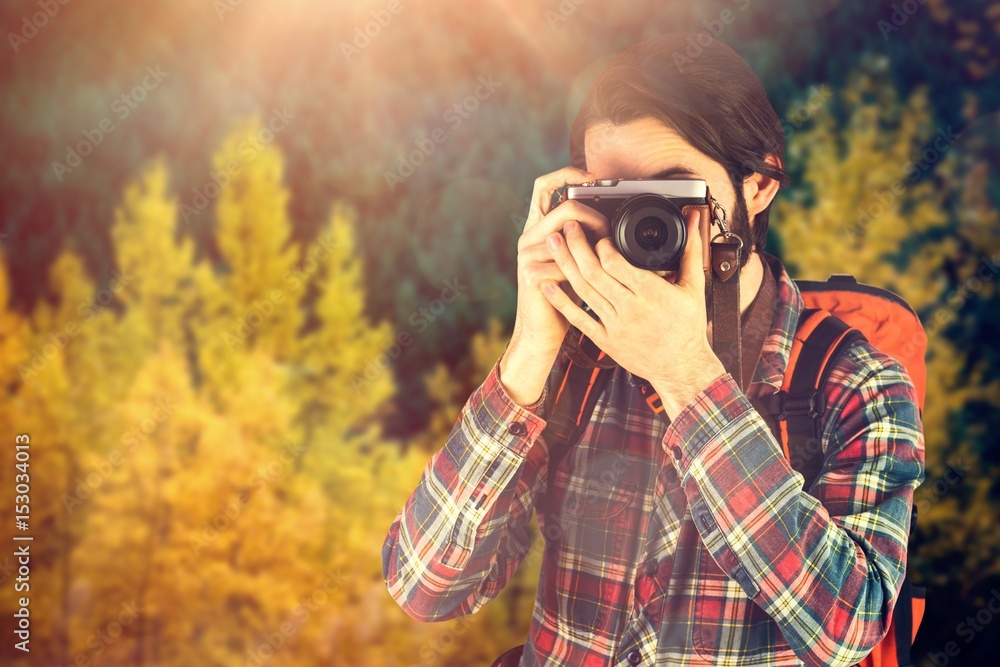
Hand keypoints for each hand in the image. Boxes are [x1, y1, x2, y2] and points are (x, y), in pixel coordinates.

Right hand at [510, 166, 609, 353]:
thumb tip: (608, 218)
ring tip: (602, 260)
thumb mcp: (573, 260)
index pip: (543, 186)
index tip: (592, 177)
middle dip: (595, 218)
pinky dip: (585, 272)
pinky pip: (568, 263)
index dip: (566, 173)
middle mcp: (528, 237)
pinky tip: (590, 283)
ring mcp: (527, 255)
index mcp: (537, 228)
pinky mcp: (532, 274)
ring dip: (593, 246)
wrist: (543, 331)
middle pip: (565, 208)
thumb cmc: (563, 296)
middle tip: (608, 234)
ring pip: (569, 235)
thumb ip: (581, 237)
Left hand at [537, 206, 726, 419]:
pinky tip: (547, 285)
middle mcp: (630, 308)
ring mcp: (615, 326)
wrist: (681, 368)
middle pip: (595, 272)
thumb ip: (691, 250)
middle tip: (567, 227)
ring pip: (584, 291)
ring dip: (565, 264)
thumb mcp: (694, 288)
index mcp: (651, 293)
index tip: (598, 233)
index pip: (617, 263)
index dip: (602, 245)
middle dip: (577, 246)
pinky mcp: (605, 340)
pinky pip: (578, 319)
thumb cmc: (688, 328)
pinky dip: (561, 301)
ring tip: (553, 244)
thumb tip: (693, 218)